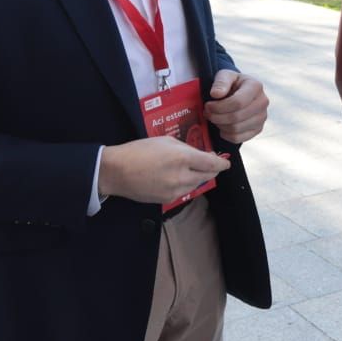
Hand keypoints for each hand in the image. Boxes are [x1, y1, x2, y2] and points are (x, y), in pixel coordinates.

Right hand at [100, 136, 230, 203]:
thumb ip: (186, 148)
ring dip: (198, 177)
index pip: (211, 164)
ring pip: (197, 184)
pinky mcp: (168, 200)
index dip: (221, 164)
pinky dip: (186, 184)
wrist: (116, 172)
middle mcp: (182, 177)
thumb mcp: (165, 141)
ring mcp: (175, 191)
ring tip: (192, 168)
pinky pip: (184, 191)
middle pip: (207, 176)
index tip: (225, 163)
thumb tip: (200, 154)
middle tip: (210, 163)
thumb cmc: (139, 151)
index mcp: (182, 158)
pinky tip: (178, 177)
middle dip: (211, 170)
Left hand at [206, 69, 267, 142]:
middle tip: (207, 113)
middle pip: (236, 117)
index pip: (237, 102)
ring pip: (236, 129)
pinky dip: (225, 134)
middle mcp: (262, 102)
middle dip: (216, 117)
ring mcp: (262, 117)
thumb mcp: (225, 76)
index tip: (207, 105)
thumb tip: (216, 94)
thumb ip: (220, 82)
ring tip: (214, 117)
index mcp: (256, 86)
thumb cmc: (231, 83)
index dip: (219, 107)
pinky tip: (222, 125)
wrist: (240, 91)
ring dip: (219, 125)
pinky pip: (238, 138)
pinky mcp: (258, 129)